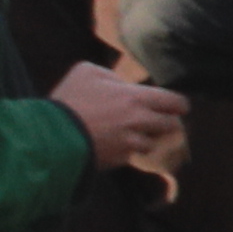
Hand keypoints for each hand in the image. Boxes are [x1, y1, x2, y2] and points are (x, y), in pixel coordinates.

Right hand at [53, 61, 188, 169]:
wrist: (53, 136)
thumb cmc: (70, 100)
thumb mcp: (86, 72)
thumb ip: (110, 75)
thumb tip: (120, 84)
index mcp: (135, 98)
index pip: (174, 102)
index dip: (179, 104)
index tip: (179, 106)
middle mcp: (138, 122)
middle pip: (170, 125)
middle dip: (166, 122)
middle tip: (157, 119)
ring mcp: (130, 143)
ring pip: (152, 143)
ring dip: (146, 139)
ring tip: (132, 133)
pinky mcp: (118, 159)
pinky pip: (131, 155)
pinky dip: (127, 151)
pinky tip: (113, 144)